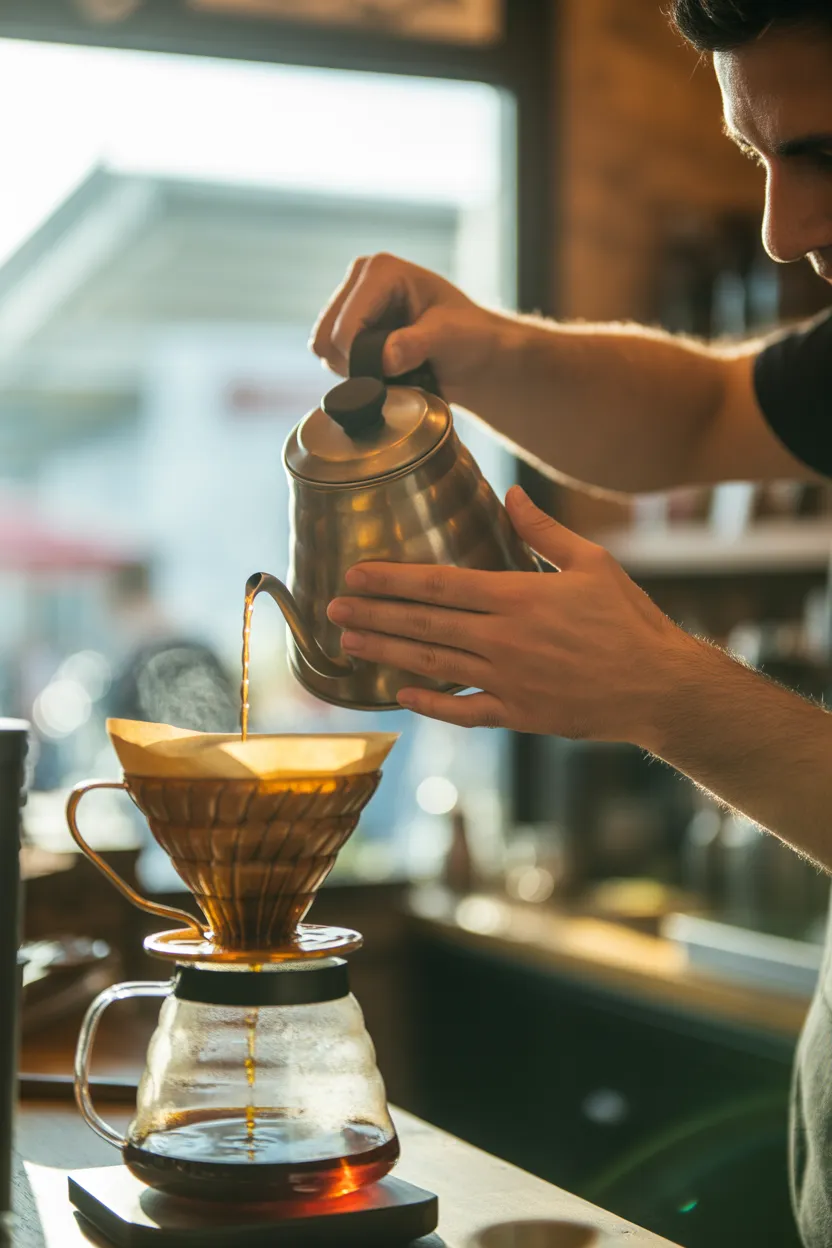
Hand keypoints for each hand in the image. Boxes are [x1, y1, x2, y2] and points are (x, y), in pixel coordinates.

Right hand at [310, 253, 506, 401]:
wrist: (473, 352)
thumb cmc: (469, 337)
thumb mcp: (451, 337)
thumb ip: (417, 344)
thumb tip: (384, 359)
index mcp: (380, 270)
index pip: (344, 327)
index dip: (362, 360)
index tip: (396, 373)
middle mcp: (358, 279)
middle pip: (325, 339)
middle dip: (355, 366)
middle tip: (395, 373)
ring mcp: (350, 302)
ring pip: (323, 350)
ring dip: (354, 371)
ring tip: (393, 370)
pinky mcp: (347, 324)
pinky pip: (330, 358)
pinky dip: (354, 371)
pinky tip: (384, 369)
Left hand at [326, 487, 694, 743]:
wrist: (660, 686)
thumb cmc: (630, 621)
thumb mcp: (593, 563)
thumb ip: (544, 530)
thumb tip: (511, 494)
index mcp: (519, 596)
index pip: (439, 584)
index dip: (392, 580)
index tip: (356, 575)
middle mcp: (504, 639)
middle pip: (423, 624)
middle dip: (373, 615)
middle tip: (331, 610)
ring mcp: (508, 680)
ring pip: (432, 664)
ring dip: (385, 653)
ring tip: (348, 645)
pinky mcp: (518, 715)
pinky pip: (464, 710)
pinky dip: (431, 704)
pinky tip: (400, 694)